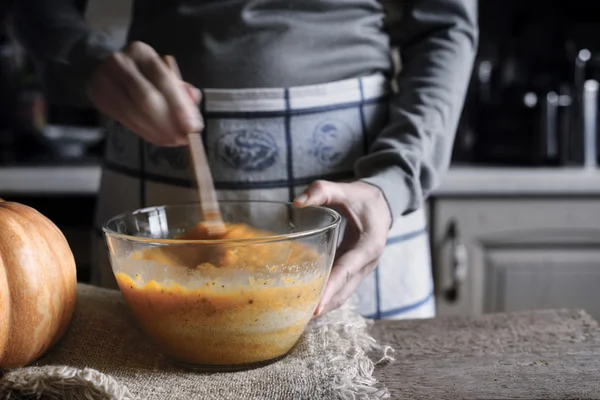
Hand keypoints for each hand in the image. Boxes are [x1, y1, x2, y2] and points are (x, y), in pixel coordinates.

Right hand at [86, 41, 201, 146]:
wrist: (108, 70)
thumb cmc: (143, 75)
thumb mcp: (163, 74)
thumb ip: (180, 88)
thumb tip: (194, 100)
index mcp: (142, 53)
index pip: (163, 79)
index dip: (179, 106)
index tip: (192, 128)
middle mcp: (121, 62)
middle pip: (146, 98)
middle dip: (168, 123)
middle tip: (182, 139)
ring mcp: (105, 78)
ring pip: (133, 112)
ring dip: (156, 132)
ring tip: (172, 141)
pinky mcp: (98, 95)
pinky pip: (124, 120)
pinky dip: (143, 132)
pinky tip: (157, 138)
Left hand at [293, 180, 391, 315]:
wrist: (384, 203)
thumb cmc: (364, 197)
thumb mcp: (345, 190)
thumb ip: (322, 191)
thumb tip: (297, 202)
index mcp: (369, 244)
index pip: (347, 270)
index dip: (332, 288)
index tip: (317, 306)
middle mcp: (368, 262)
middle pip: (345, 289)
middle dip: (326, 304)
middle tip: (301, 316)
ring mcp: (364, 268)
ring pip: (345, 292)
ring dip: (327, 304)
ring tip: (302, 315)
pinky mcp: (357, 269)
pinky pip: (343, 286)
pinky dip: (329, 295)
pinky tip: (310, 301)